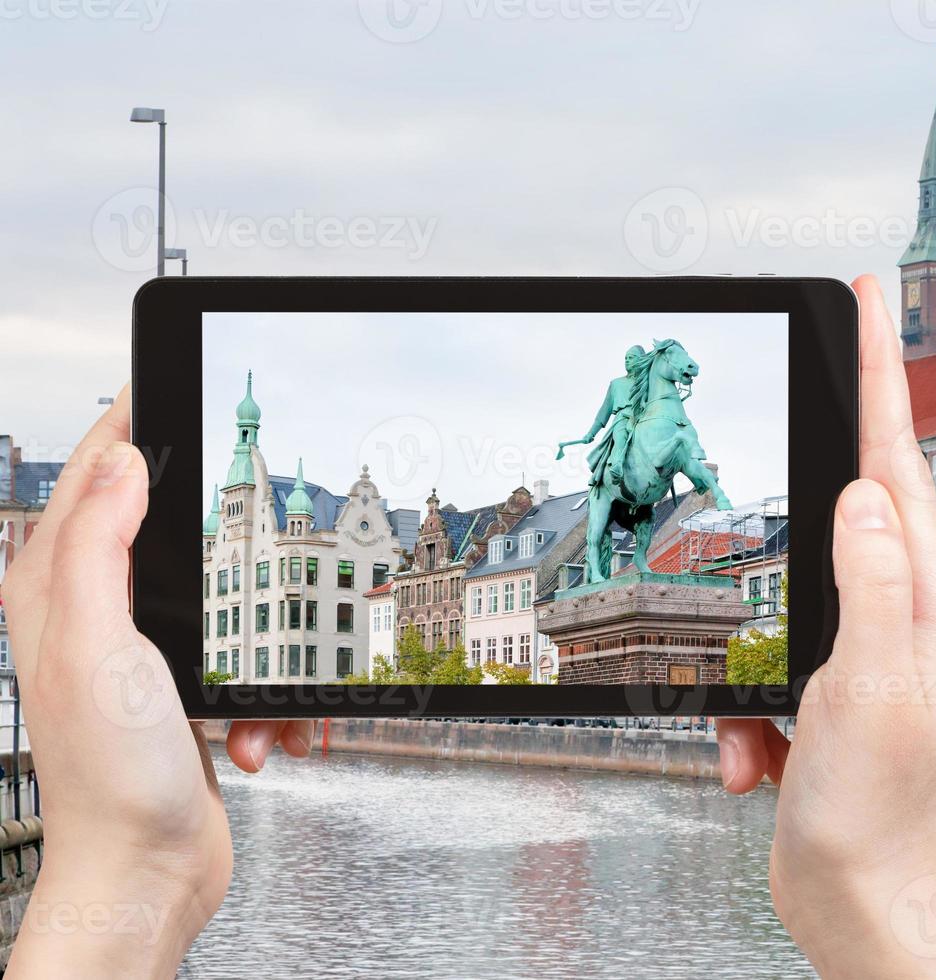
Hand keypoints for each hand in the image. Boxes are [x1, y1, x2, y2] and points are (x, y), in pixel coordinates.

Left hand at [1, 389, 314, 977]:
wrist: (147, 871)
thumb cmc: (111, 777)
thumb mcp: (99, 645)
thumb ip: (98, 548)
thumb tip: (123, 462)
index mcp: (56, 589)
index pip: (93, 474)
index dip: (132, 421)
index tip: (170, 381)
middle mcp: (95, 611)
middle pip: (166, 522)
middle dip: (228, 535)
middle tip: (266, 526)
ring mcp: (144, 651)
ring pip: (225, 592)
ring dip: (264, 634)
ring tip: (258, 681)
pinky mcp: (187, 689)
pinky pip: (249, 656)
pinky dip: (271, 689)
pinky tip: (261, 725)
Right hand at [716, 276, 935, 976]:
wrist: (858, 898)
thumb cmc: (876, 808)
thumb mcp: (867, 687)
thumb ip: (868, 583)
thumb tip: (864, 491)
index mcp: (926, 596)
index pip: (897, 459)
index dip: (880, 374)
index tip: (866, 302)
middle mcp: (903, 609)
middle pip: (851, 500)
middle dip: (818, 462)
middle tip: (810, 386)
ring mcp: (863, 645)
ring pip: (787, 587)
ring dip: (750, 657)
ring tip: (757, 735)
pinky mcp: (824, 684)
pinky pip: (762, 662)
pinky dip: (741, 711)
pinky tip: (754, 764)